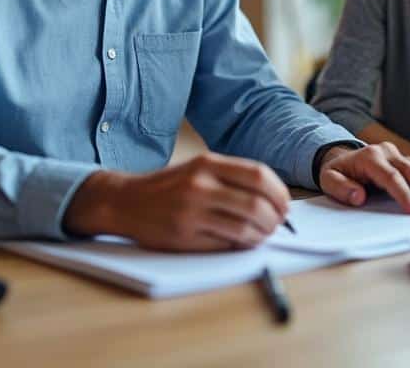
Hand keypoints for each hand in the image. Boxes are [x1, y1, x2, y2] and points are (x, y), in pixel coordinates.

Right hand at [63, 152, 290, 250]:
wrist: (126, 201)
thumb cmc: (168, 186)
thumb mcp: (199, 168)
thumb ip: (231, 178)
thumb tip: (272, 198)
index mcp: (207, 164)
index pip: (259, 176)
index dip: (279, 193)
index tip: (284, 205)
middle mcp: (200, 185)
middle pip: (256, 205)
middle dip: (274, 219)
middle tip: (276, 224)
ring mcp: (191, 212)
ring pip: (244, 228)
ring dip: (261, 236)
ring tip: (261, 235)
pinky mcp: (184, 236)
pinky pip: (225, 244)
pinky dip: (240, 245)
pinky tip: (240, 242)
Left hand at [317, 143, 409, 213]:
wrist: (341, 157)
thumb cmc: (336, 172)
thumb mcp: (328, 180)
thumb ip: (341, 188)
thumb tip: (359, 197)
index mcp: (369, 157)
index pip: (391, 176)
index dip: (404, 194)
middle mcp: (386, 152)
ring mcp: (397, 154)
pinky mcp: (405, 158)